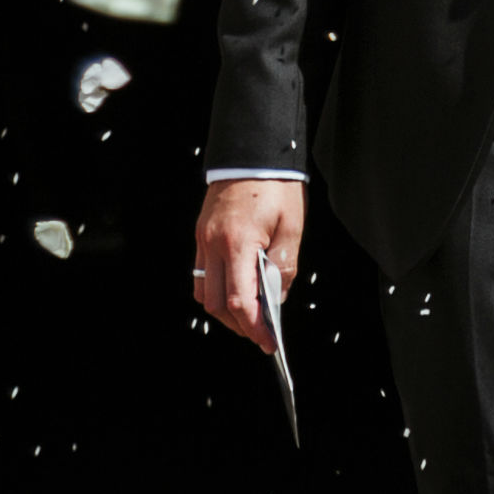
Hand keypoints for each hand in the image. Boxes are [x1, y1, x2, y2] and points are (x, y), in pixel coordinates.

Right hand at [193, 177, 304, 351]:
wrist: (252, 152)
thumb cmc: (275, 186)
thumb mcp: (291, 227)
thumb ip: (283, 266)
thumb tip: (277, 297)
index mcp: (237, 243)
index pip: (239, 300)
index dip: (254, 327)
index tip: (268, 342)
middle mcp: (213, 245)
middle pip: (216, 304)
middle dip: (238, 324)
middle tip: (261, 333)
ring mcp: (203, 240)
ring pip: (204, 292)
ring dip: (225, 310)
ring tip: (251, 315)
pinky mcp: (201, 234)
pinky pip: (202, 273)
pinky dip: (218, 289)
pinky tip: (238, 290)